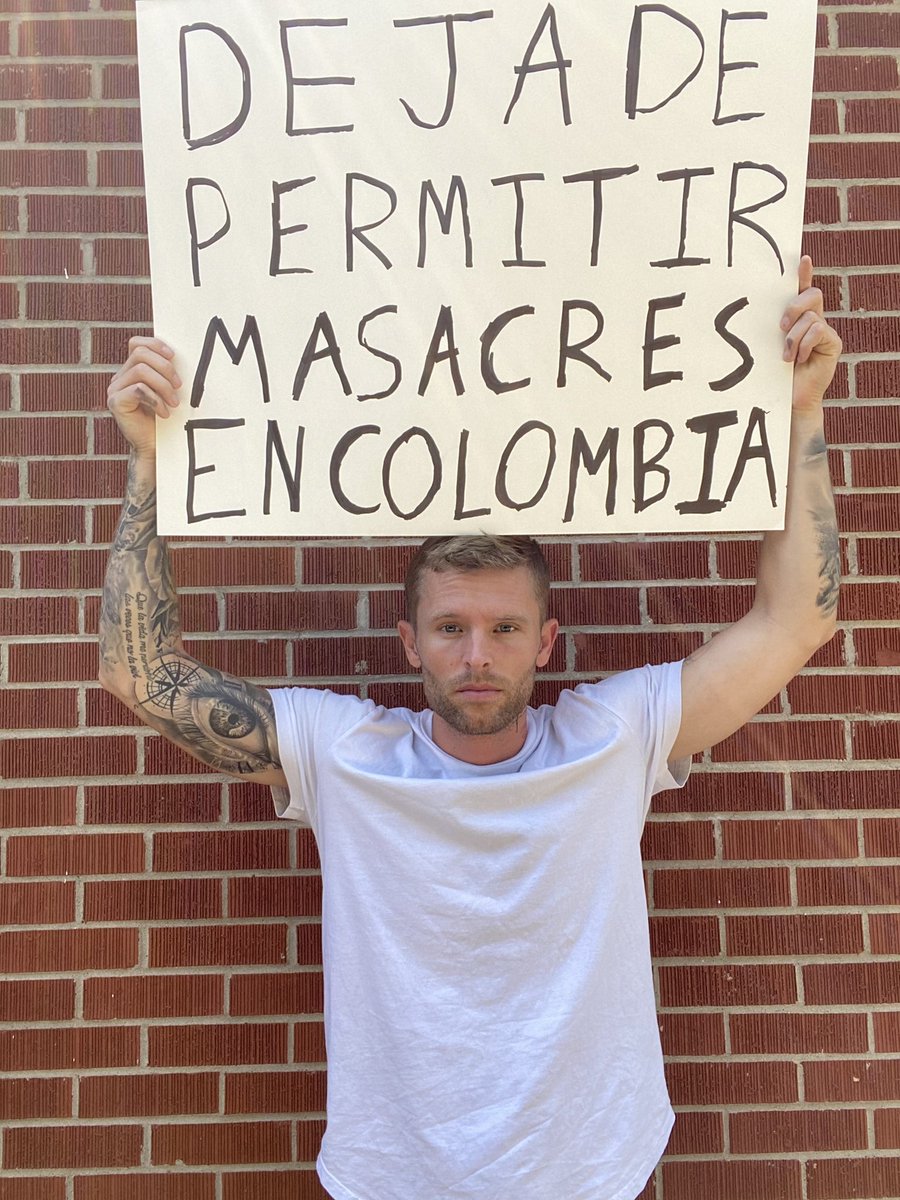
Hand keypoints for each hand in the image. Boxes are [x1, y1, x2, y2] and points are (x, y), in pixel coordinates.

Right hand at [107, 336, 181, 457]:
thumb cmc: (164, 418)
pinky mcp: (115, 402)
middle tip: (179, 386)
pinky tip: (164, 413)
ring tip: (174, 402)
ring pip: (141, 370)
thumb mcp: (166, 390)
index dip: (155, 344)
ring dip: (163, 385)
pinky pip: (138, 390)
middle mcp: (120, 377)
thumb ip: (165, 372)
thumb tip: (178, 356)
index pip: (136, 344)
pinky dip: (156, 400)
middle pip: (140, 354)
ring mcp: (115, 389)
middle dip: (165, 367)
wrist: (156, 447)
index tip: (173, 356)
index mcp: (130, 370)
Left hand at [780, 255, 842, 413]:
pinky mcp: (833, 343)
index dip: (805, 273)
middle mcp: (814, 320)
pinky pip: (819, 330)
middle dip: (794, 307)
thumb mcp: (770, 344)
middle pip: (812, 295)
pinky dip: (805, 344)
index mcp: (798, 317)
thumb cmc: (775, 372)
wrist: (789, 398)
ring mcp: (825, 331)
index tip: (802, 258)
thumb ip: (773, 326)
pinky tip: (800, 359)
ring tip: (786, 356)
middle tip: (781, 327)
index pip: (803, 289)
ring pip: (811, 317)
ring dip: (794, 337)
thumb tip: (753, 308)